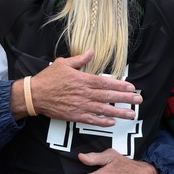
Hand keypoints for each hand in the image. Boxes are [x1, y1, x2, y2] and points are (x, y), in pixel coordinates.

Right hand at [11, 50, 141, 123]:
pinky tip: (112, 122)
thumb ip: (80, 59)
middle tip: (138, 100)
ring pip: (103, 109)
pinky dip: (102, 121)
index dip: (120, 85)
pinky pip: (91, 119)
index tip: (131, 87)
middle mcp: (84, 93)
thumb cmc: (49, 78)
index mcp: (83, 79)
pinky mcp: (74, 115)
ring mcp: (80, 105)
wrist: (35, 95)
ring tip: (131, 114)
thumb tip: (92, 51)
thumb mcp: (64, 63)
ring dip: (118, 112)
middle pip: (108, 96)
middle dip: (125, 98)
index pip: (106, 82)